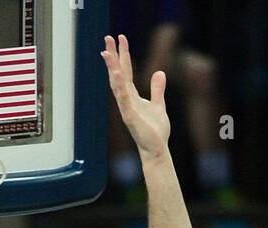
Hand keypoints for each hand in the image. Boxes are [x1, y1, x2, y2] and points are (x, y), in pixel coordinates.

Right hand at [101, 33, 170, 160]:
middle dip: (113, 56)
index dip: (123, 55)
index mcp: (132, 96)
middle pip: (118, 74)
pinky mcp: (130, 117)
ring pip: (117, 85)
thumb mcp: (158, 105)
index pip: (126, 71)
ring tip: (107, 53)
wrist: (156, 149)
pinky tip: (117, 74)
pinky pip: (124, 100)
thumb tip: (159, 72)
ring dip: (112, 69)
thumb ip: (157, 89)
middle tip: (107, 37)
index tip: (120, 38)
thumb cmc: (155, 131)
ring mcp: (127, 108)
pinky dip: (120, 87)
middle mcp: (126, 100)